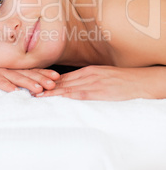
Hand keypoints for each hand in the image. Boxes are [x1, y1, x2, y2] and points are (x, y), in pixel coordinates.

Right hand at [0, 62, 59, 93]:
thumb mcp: (9, 74)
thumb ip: (22, 77)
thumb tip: (41, 85)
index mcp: (17, 68)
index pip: (33, 70)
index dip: (45, 73)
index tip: (57, 77)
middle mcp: (10, 68)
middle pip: (28, 73)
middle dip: (41, 79)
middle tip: (52, 85)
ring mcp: (0, 71)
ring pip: (16, 77)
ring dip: (28, 83)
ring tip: (38, 89)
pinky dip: (6, 86)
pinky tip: (14, 91)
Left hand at [34, 65, 158, 100]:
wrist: (140, 81)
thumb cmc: (122, 80)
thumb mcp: (103, 76)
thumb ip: (89, 79)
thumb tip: (75, 86)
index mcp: (88, 70)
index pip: (64, 77)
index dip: (48, 81)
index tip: (35, 84)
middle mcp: (87, 74)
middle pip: (62, 81)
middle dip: (44, 86)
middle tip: (28, 90)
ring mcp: (93, 82)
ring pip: (67, 87)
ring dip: (51, 92)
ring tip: (36, 96)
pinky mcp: (99, 91)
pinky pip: (80, 94)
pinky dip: (66, 96)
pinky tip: (56, 98)